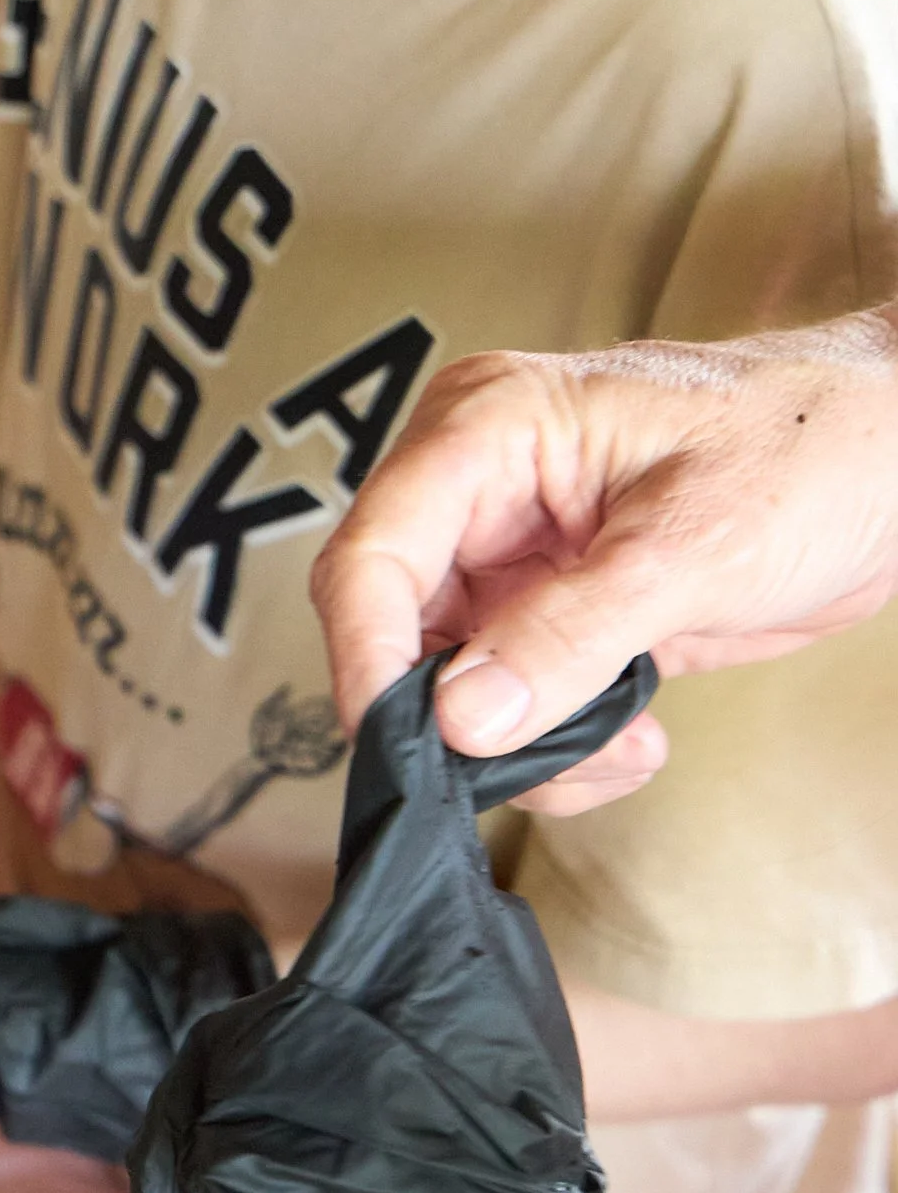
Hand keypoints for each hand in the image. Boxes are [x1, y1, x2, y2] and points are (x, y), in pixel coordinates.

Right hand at [310, 319, 897, 809]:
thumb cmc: (821, 444)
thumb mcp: (699, 542)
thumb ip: (570, 633)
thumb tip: (460, 717)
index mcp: (488, 429)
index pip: (373, 553)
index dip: (370, 659)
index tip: (406, 748)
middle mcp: (482, 490)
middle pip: (396, 629)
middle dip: (461, 719)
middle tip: (546, 762)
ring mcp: (517, 554)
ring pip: (449, 684)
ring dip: (520, 746)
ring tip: (624, 748)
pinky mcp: (557, 610)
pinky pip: (512, 701)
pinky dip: (558, 747)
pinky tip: (634, 738)